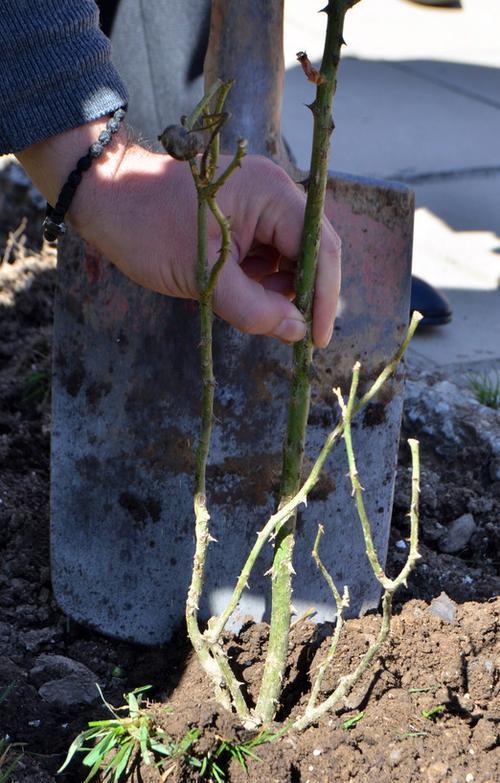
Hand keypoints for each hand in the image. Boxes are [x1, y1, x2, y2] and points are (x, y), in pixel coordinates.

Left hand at [17, 121, 340, 346]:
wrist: (105, 197)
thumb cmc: (147, 229)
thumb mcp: (203, 277)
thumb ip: (254, 309)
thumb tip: (297, 332)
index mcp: (270, 193)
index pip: (320, 247)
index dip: (325, 297)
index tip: (318, 338)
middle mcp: (275, 191)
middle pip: (314, 249)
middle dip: (306, 293)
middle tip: (294, 332)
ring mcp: (262, 201)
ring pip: (294, 254)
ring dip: (283, 287)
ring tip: (254, 308)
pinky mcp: (247, 214)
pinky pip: (271, 250)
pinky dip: (264, 277)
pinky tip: (242, 291)